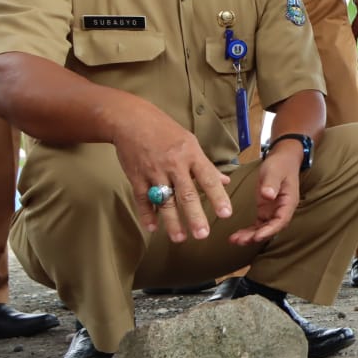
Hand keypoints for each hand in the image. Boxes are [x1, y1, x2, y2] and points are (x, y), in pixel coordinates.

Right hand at [111, 103, 232, 242]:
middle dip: (195, 216)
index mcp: (191, 154)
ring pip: (165, 200)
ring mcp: (154, 171)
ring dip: (172, 221)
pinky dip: (146, 214)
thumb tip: (225, 181)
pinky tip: (152, 227)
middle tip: (203, 235)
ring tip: (180, 238)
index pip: (208, 178)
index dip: (218, 197)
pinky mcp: (136, 176)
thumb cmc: (165, 131)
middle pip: (186, 194)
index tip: (226, 214)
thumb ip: (206, 165)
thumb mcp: (190, 142)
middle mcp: (174, 164)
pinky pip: (142, 199)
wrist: (131, 120)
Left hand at [229, 144, 300, 245]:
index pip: (281, 220)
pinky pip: (257, 225)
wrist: (282, 159)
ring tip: (234, 240)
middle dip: (256, 236)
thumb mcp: (275, 171)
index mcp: (288, 202)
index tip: (257, 236)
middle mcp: (282, 210)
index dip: (270, 230)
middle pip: (271, 228)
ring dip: (250, 236)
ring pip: (263, 229)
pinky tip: (236, 236)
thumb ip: (272, 183)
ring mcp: (273, 211)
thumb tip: (268, 196)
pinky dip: (248, 231)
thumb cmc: (280, 164)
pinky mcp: (265, 210)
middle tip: (240, 240)